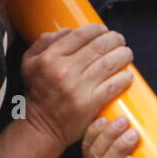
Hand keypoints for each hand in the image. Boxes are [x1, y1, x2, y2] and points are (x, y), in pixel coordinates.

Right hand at [21, 24, 133, 149]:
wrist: (41, 128)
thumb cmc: (37, 93)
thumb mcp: (29, 63)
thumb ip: (44, 42)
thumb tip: (68, 31)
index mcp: (50, 58)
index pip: (80, 35)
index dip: (97, 30)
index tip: (104, 30)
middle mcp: (64, 71)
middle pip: (98, 47)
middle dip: (114, 40)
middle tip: (119, 40)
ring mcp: (78, 88)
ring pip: (109, 64)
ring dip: (123, 55)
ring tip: (127, 54)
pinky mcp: (89, 104)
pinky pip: (113, 86)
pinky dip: (124, 78)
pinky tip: (128, 74)